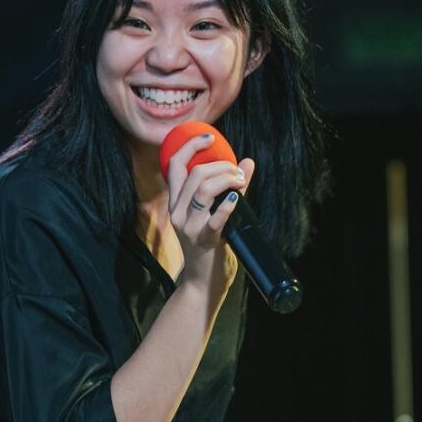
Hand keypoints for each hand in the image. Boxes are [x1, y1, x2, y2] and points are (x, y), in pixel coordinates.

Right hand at [164, 133, 253, 299]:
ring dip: (227, 179)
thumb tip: (248, 162)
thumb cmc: (210, 247)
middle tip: (238, 172)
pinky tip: (237, 198)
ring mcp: (188, 228)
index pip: (174, 165)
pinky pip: (215, 219)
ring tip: (241, 182)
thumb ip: (228, 189)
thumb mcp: (211, 216)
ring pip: (203, 190)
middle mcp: (177, 212)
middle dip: (221, 166)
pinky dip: (227, 206)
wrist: (202, 284)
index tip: (209, 137)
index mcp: (176, 203)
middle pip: (194, 174)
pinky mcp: (203, 241)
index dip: (189, 146)